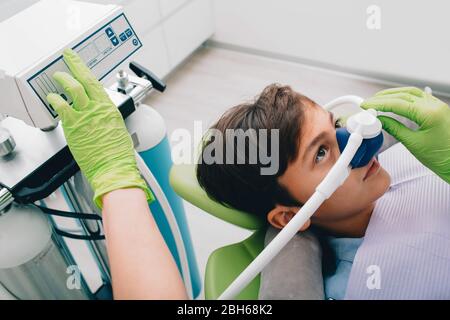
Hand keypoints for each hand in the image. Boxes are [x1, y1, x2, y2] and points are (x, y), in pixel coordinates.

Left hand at [47, 49, 152, 207]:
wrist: (114, 167)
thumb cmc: (117, 155)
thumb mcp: (116, 130)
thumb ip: (104, 119)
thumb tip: (98, 117)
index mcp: (110, 109)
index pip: (96, 83)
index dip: (84, 69)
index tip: (78, 61)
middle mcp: (99, 108)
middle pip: (85, 79)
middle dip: (75, 65)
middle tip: (68, 58)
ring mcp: (86, 116)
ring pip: (73, 89)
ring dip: (63, 80)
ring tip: (58, 77)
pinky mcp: (74, 126)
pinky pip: (62, 107)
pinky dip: (55, 100)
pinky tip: (52, 98)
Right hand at [361, 87, 449, 183]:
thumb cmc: (442, 157)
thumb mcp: (413, 143)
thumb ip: (394, 129)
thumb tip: (380, 120)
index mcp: (430, 114)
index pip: (398, 104)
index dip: (379, 104)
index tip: (367, 105)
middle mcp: (435, 106)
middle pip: (404, 95)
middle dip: (383, 98)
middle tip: (369, 103)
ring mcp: (438, 106)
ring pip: (411, 93)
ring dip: (393, 94)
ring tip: (379, 100)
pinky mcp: (437, 109)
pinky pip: (419, 97)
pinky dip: (404, 97)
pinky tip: (395, 101)